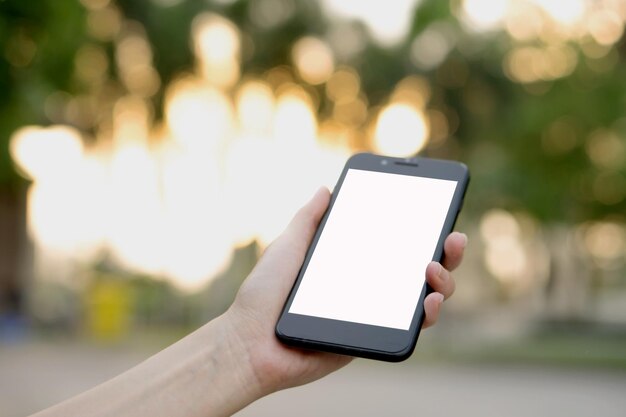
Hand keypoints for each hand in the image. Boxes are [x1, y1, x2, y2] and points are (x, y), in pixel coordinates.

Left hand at [224, 187, 466, 395]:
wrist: (250, 341)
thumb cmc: (263, 294)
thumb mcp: (287, 246)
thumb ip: (309, 219)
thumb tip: (326, 189)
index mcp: (350, 263)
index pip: (392, 243)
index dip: (418, 229)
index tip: (437, 211)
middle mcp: (366, 286)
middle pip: (417, 268)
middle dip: (444, 253)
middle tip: (452, 238)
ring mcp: (372, 313)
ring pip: (422, 297)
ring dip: (443, 281)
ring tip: (434, 268)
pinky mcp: (372, 338)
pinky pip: (408, 328)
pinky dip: (427, 315)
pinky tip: (428, 302)